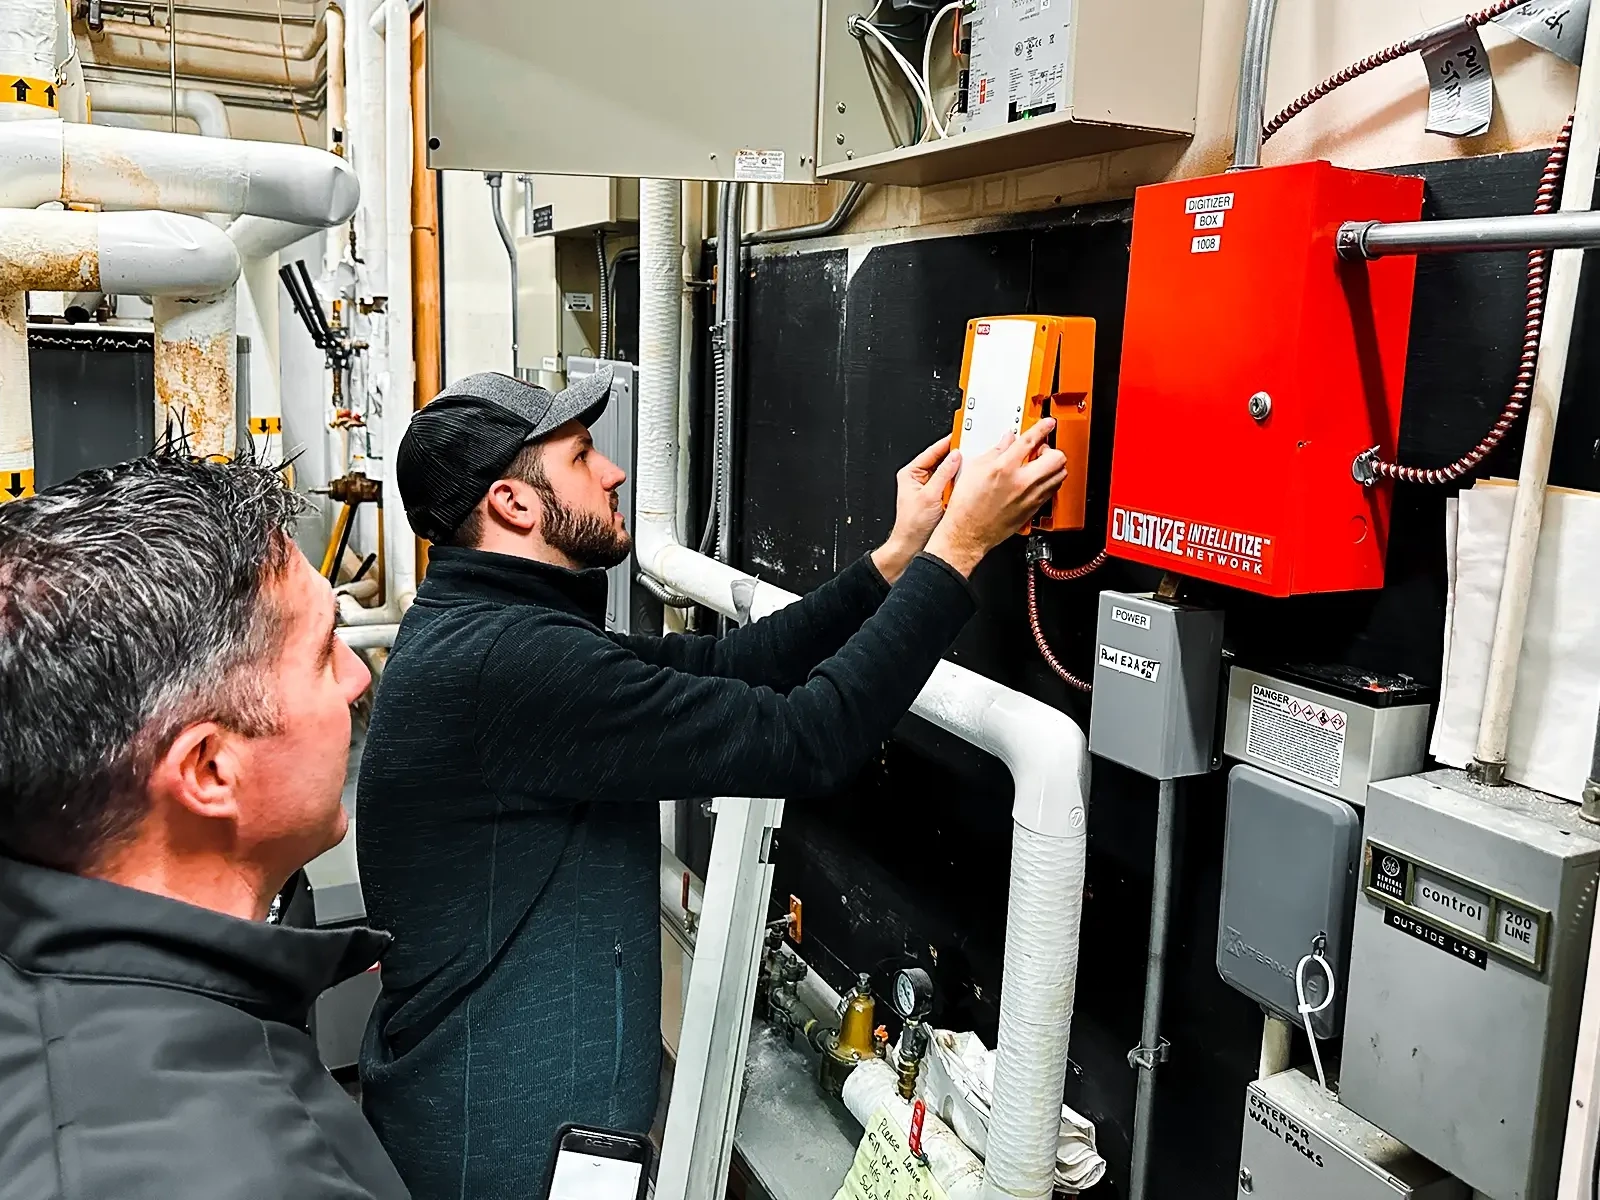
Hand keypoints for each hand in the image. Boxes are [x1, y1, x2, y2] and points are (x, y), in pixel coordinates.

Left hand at [871, 435, 962, 583]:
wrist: (911, 548)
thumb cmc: (911, 526)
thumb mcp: (929, 496)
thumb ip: (943, 474)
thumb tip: (955, 457)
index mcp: (911, 474)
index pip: (932, 451)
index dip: (947, 442)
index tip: (961, 434)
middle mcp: (921, 480)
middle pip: (943, 462)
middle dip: (958, 458)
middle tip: (973, 451)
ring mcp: (932, 490)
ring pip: (951, 475)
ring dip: (961, 474)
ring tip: (974, 469)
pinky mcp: (941, 500)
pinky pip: (954, 488)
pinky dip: (962, 487)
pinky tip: (971, 485)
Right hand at [926, 419, 1066, 576]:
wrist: (968, 533)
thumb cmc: (967, 506)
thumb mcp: (974, 470)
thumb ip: (995, 451)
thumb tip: (1007, 441)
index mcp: (1005, 468)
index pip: (1030, 440)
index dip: (1042, 428)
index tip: (1048, 423)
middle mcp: (1022, 482)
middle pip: (1056, 457)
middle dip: (1051, 449)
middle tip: (1040, 450)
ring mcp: (1031, 497)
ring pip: (1059, 474)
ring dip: (1053, 466)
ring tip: (1040, 465)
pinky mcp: (1034, 509)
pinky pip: (1052, 490)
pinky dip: (1049, 481)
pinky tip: (1038, 481)